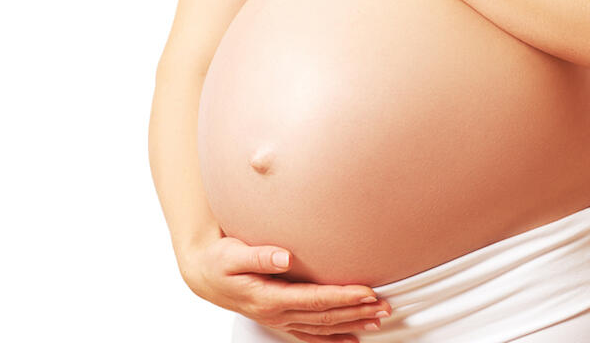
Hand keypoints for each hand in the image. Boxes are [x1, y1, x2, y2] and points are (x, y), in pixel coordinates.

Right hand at [178, 236, 391, 342]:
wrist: (204, 275)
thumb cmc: (219, 261)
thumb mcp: (232, 254)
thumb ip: (259, 255)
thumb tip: (284, 256)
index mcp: (268, 298)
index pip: (314, 299)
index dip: (342, 296)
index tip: (367, 291)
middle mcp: (277, 313)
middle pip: (325, 316)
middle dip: (357, 311)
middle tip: (385, 305)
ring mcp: (280, 320)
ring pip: (323, 327)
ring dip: (352, 323)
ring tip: (379, 318)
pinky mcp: (281, 319)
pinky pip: (312, 335)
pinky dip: (334, 339)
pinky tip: (353, 339)